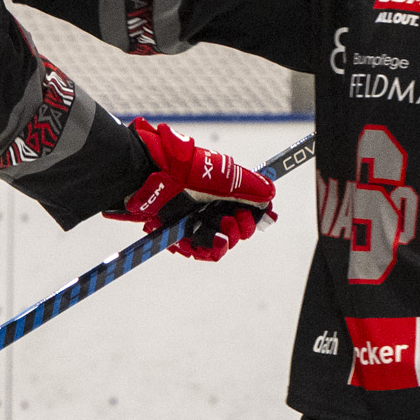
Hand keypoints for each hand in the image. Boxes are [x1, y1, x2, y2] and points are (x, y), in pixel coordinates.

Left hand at [113, 119, 273, 261]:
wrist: (149, 178)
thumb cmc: (183, 170)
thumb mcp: (223, 175)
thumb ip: (249, 186)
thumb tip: (270, 193)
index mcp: (222, 189)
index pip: (248, 208)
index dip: (255, 215)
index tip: (260, 216)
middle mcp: (210, 205)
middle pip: (237, 228)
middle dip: (242, 227)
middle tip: (236, 220)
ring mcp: (196, 220)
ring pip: (220, 241)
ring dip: (227, 239)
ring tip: (223, 228)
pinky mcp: (181, 233)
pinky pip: (201, 250)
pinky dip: (209, 248)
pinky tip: (213, 241)